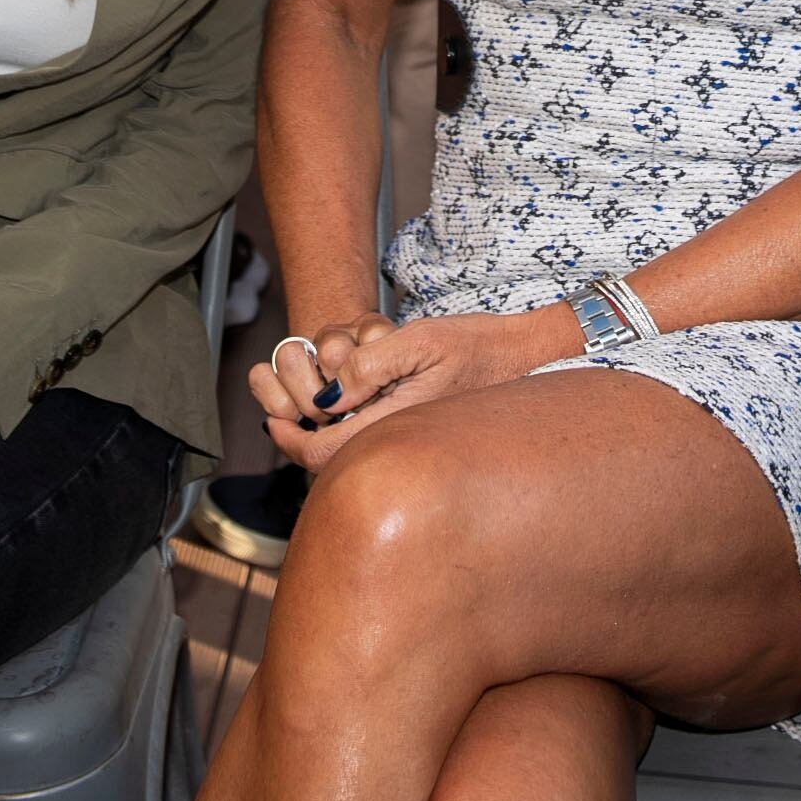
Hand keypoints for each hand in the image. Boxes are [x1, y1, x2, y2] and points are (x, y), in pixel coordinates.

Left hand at [249, 306, 574, 469]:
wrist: (529, 361)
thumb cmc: (480, 347)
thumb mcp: (423, 341)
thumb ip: (373, 367)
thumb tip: (326, 397)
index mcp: (398, 429)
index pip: (323, 454)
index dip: (288, 437)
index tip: (271, 414)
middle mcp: (399, 445)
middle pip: (326, 459)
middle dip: (293, 427)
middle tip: (273, 389)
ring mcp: (407, 444)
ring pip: (344, 451)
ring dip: (313, 424)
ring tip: (295, 384)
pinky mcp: (413, 436)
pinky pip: (365, 442)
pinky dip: (339, 423)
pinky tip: (334, 396)